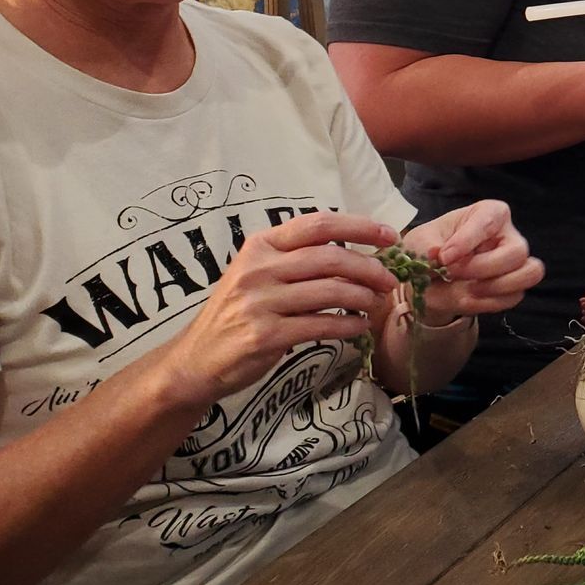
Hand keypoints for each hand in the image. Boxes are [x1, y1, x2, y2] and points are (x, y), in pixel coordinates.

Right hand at [164, 212, 399, 408]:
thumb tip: (358, 255)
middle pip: (330, 257)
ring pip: (330, 291)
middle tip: (390, 279)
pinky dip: (348, 325)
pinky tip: (359, 327)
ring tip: (376, 303)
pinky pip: (321, 325)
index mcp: (260, 246)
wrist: (195, 359)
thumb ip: (297, 261)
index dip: (359, 227)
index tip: (390, 236)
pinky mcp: (265, 335)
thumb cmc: (236, 313)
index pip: (317, 224)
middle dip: (369, 267)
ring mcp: (260, 302)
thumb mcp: (258, 275)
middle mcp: (258, 269)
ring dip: (362, 297)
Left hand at [407, 200, 544, 324]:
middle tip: (453, 273)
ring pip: (529, 273)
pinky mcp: (513, 287)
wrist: (428, 280)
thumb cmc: (429, 249)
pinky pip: (514, 297)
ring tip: (469, 289)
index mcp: (489, 213)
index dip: (468, 240)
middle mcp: (507, 236)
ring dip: (497, 287)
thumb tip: (438, 254)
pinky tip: (468, 298)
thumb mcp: (419, 243)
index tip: (444, 257)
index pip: (490, 220)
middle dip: (483, 267)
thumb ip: (427, 247)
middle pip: (517, 251)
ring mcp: (514, 263)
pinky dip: (489, 303)